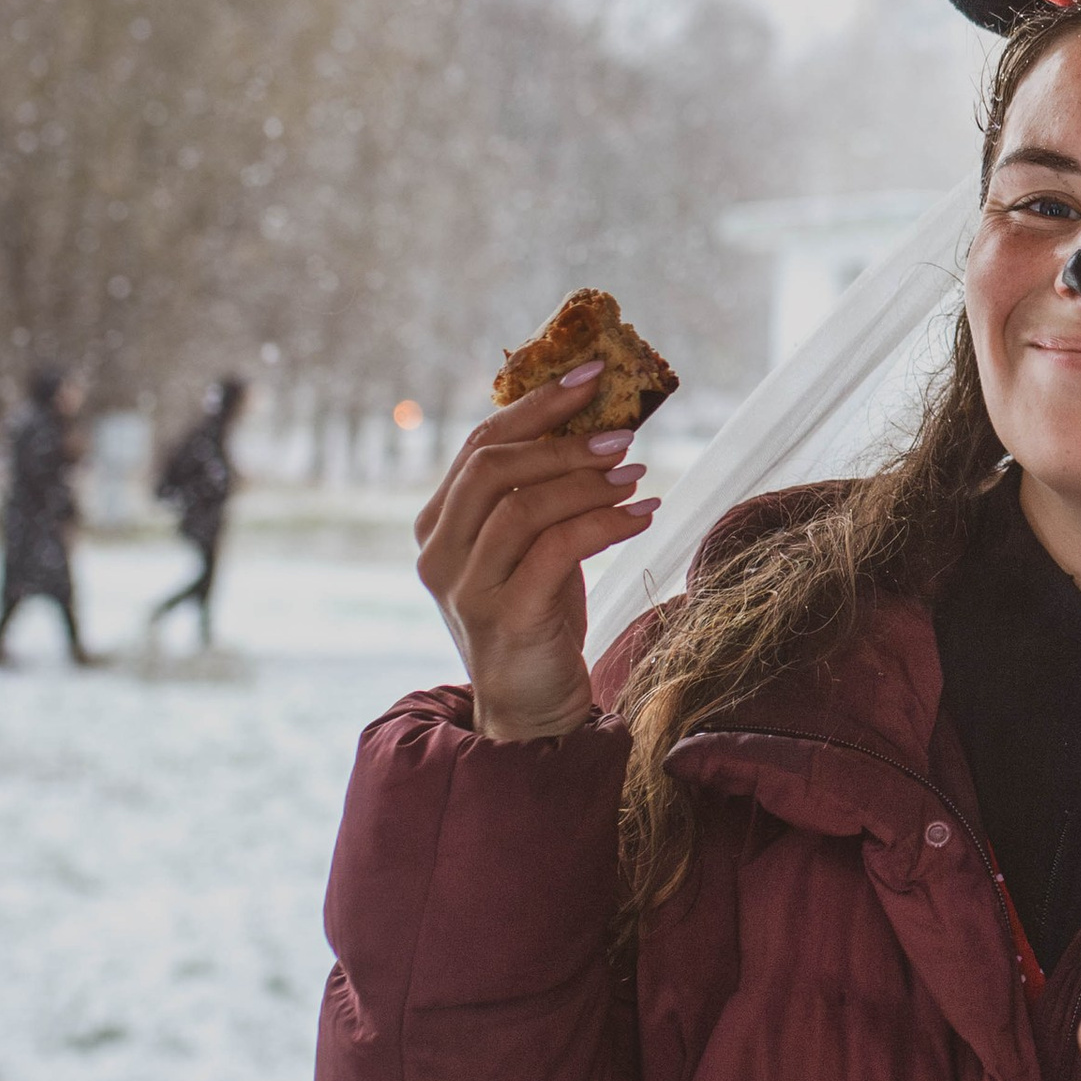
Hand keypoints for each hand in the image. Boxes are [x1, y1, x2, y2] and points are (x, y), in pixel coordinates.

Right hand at [413, 363, 658, 741]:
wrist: (531, 706)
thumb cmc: (539, 615)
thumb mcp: (532, 545)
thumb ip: (539, 493)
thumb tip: (598, 423)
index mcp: (438, 523)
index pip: (480, 443)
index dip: (536, 403)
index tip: (592, 373)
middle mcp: (439, 552)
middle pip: (493, 468)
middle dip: (563, 440)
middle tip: (622, 433)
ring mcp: (466, 588)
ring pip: (523, 507)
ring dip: (588, 483)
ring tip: (637, 474)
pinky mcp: (504, 617)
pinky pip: (555, 550)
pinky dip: (604, 525)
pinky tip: (642, 517)